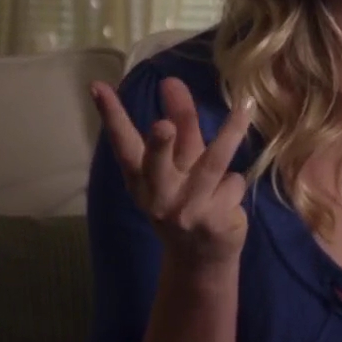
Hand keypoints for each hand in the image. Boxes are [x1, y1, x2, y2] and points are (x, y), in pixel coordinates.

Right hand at [92, 76, 253, 272]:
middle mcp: (158, 196)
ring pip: (211, 165)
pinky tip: (228, 199)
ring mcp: (186, 211)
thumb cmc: (187, 199)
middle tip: (162, 125)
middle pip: (158, 164)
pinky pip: (233, 184)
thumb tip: (172, 81)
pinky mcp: (213, 222)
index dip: (111, 116)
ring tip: (244, 108)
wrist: (201, 261)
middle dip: (160, 145)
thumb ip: (180, 124)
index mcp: (142, 179)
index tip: (97, 86)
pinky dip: (235, 183)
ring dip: (229, 135)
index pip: (123, 144)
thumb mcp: (180, 163)